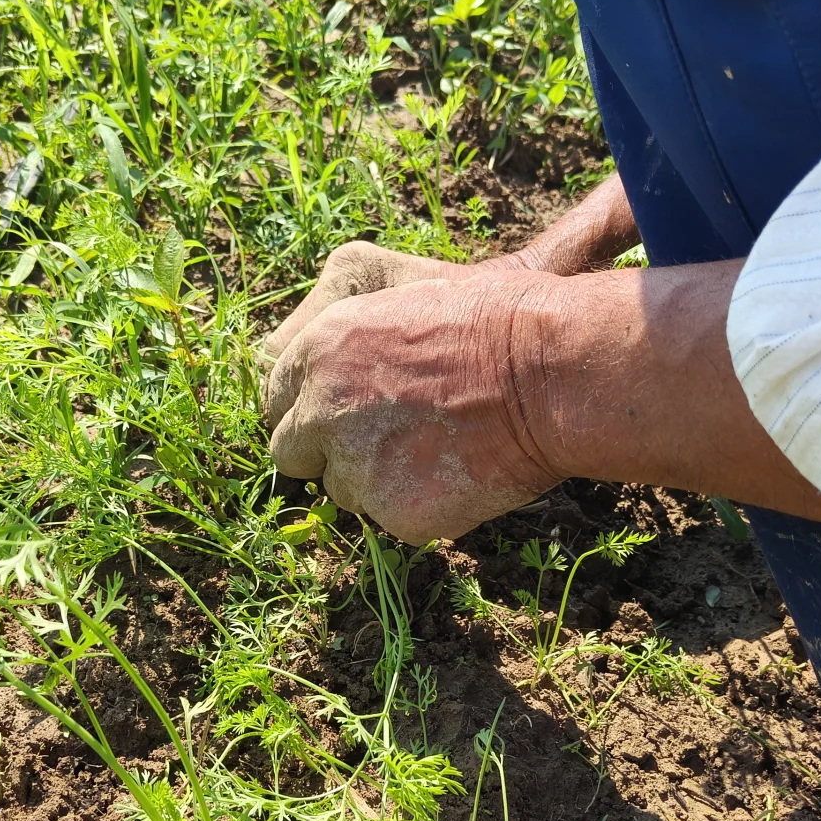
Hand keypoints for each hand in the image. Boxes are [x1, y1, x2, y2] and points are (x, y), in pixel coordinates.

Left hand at [263, 262, 557, 543]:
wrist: (545, 373)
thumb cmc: (490, 324)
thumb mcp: (401, 302)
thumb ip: (348, 348)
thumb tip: (321, 385)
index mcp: (320, 349)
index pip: (275, 398)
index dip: (307, 410)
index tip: (334, 418)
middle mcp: (322, 409)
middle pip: (289, 454)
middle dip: (325, 454)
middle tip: (380, 444)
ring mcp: (354, 465)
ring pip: (341, 491)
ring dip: (375, 481)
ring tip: (437, 447)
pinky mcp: (390, 511)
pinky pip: (388, 519)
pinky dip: (418, 506)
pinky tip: (458, 473)